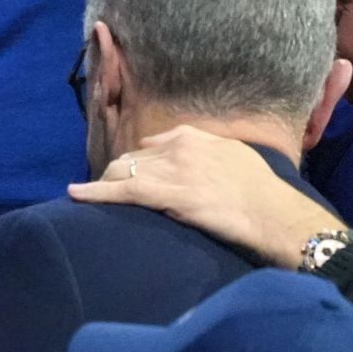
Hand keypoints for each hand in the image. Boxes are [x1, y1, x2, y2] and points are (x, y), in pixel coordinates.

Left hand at [66, 125, 338, 267]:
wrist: (276, 215)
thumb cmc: (264, 196)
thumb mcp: (237, 161)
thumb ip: (211, 157)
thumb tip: (197, 166)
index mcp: (196, 137)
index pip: (153, 144)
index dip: (140, 161)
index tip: (132, 174)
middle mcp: (179, 146)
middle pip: (132, 157)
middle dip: (117, 173)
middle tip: (108, 190)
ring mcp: (170, 168)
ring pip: (122, 171)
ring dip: (104, 184)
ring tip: (90, 196)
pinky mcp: (165, 193)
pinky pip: (121, 190)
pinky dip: (94, 192)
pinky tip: (76, 195)